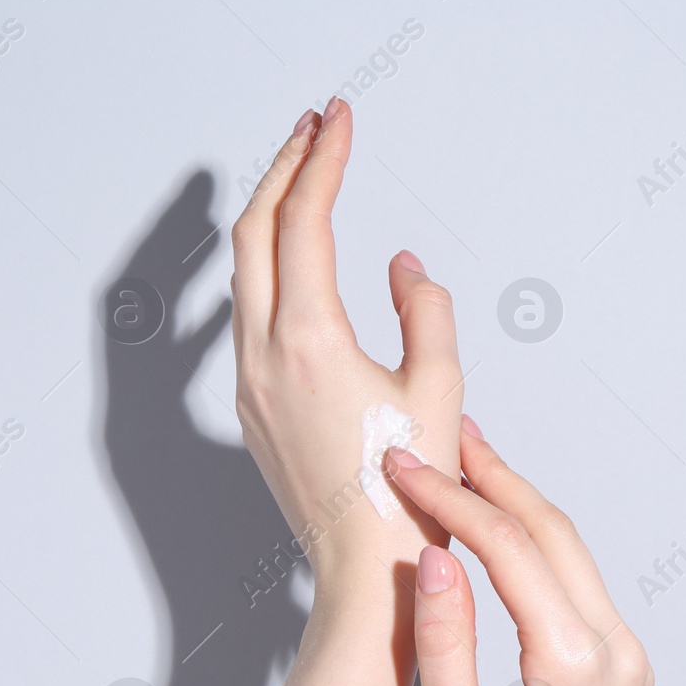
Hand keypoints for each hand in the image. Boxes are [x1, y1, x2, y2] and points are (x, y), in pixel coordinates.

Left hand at [231, 98, 463, 589]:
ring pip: (243, 275)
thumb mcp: (441, 387)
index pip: (304, 220)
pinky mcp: (251, 408)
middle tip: (313, 127)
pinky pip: (247, 318)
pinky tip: (293, 263)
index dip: (323, 158)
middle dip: (283, 168)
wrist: (366, 567)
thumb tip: (402, 266)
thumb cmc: (409, 490)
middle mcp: (263, 355)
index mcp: (309, 340)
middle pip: (254, 232)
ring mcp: (249, 384)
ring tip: (303, 179)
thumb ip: (427, 309)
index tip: (339, 117)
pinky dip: (267, 270)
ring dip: (270, 218)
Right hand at [384, 419, 654, 685]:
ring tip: (465, 461)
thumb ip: (443, 644)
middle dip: (492, 477)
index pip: (509, 549)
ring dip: (516, 503)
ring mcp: (627, 655)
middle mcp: (615, 649)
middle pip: (551, 531)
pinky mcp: (621, 665)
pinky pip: (577, 581)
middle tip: (441, 435)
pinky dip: (535, 543)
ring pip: (569, 550)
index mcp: (574, 664)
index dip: (452, 499)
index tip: (403, 468)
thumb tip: (433, 559)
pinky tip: (500, 527)